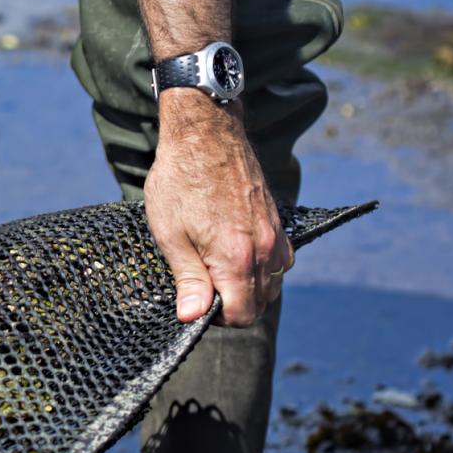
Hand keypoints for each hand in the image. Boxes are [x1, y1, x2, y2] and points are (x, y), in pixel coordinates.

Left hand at [144, 90, 292, 326]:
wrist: (205, 134)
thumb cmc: (181, 181)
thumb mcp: (171, 234)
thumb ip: (188, 279)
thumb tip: (192, 318)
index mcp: (237, 258)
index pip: (242, 315)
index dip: (217, 318)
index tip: (196, 303)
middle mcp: (265, 249)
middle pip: (261, 303)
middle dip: (233, 305)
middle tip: (202, 286)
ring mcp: (276, 234)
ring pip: (273, 283)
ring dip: (249, 287)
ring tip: (216, 269)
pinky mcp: (278, 220)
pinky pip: (281, 259)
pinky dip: (263, 267)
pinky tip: (236, 254)